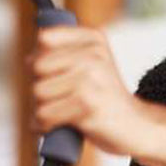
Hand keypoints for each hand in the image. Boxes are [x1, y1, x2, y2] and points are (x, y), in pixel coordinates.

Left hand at [30, 27, 150, 155]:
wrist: (136, 126)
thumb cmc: (105, 99)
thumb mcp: (90, 65)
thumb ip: (61, 55)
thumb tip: (28, 60)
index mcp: (93, 39)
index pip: (44, 38)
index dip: (39, 59)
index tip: (53, 75)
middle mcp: (93, 54)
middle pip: (37, 67)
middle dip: (40, 87)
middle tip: (59, 98)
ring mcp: (90, 79)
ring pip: (38, 92)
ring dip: (42, 109)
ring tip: (62, 112)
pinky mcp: (86, 105)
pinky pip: (45, 114)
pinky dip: (44, 125)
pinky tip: (58, 126)